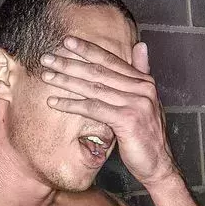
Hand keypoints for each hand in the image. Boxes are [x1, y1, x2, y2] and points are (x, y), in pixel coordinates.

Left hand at [38, 36, 179, 186]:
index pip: (111, 60)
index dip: (88, 49)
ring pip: (94, 88)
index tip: (67, 41)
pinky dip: (72, 104)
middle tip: (47, 58)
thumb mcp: (145, 100)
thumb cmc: (145, 134)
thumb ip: (141, 73)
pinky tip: (54, 102)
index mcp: (144, 81)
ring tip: (46, 76)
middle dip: (70, 63)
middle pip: (99, 71)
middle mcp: (142, 88)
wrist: (158, 164)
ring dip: (66, 82)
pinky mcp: (127, 120)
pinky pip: (93, 108)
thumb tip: (140, 45)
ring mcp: (136, 103)